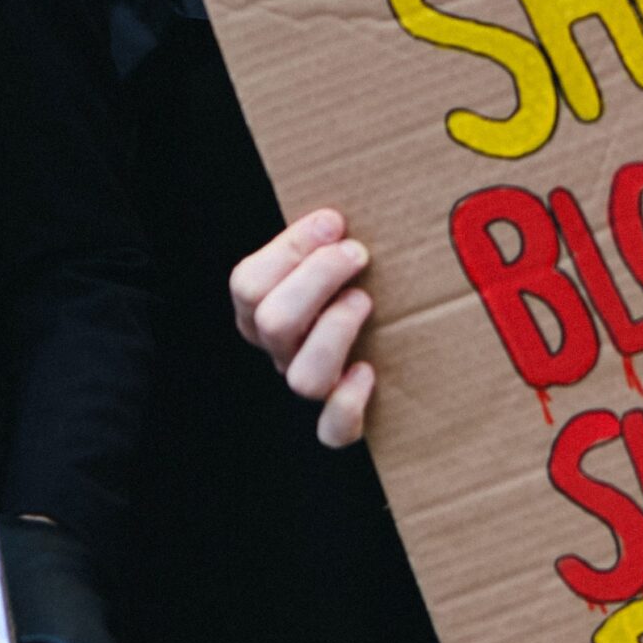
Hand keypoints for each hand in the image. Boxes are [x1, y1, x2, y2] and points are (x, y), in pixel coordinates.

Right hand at [231, 208, 375, 446]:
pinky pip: (333, 432)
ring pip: (301, 377)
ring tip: (364, 301)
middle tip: (357, 254)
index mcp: (264, 307)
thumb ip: (328, 229)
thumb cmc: (357, 280)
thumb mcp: (333, 249)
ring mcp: (309, 384)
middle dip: (317, 279)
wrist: (395, 334)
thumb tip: (341, 209)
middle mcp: (280, 350)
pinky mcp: (340, 423)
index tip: (335, 222)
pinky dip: (348, 405)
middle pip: (271, 323)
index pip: (248, 283)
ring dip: (335, 331)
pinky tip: (368, 371)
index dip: (291, 249)